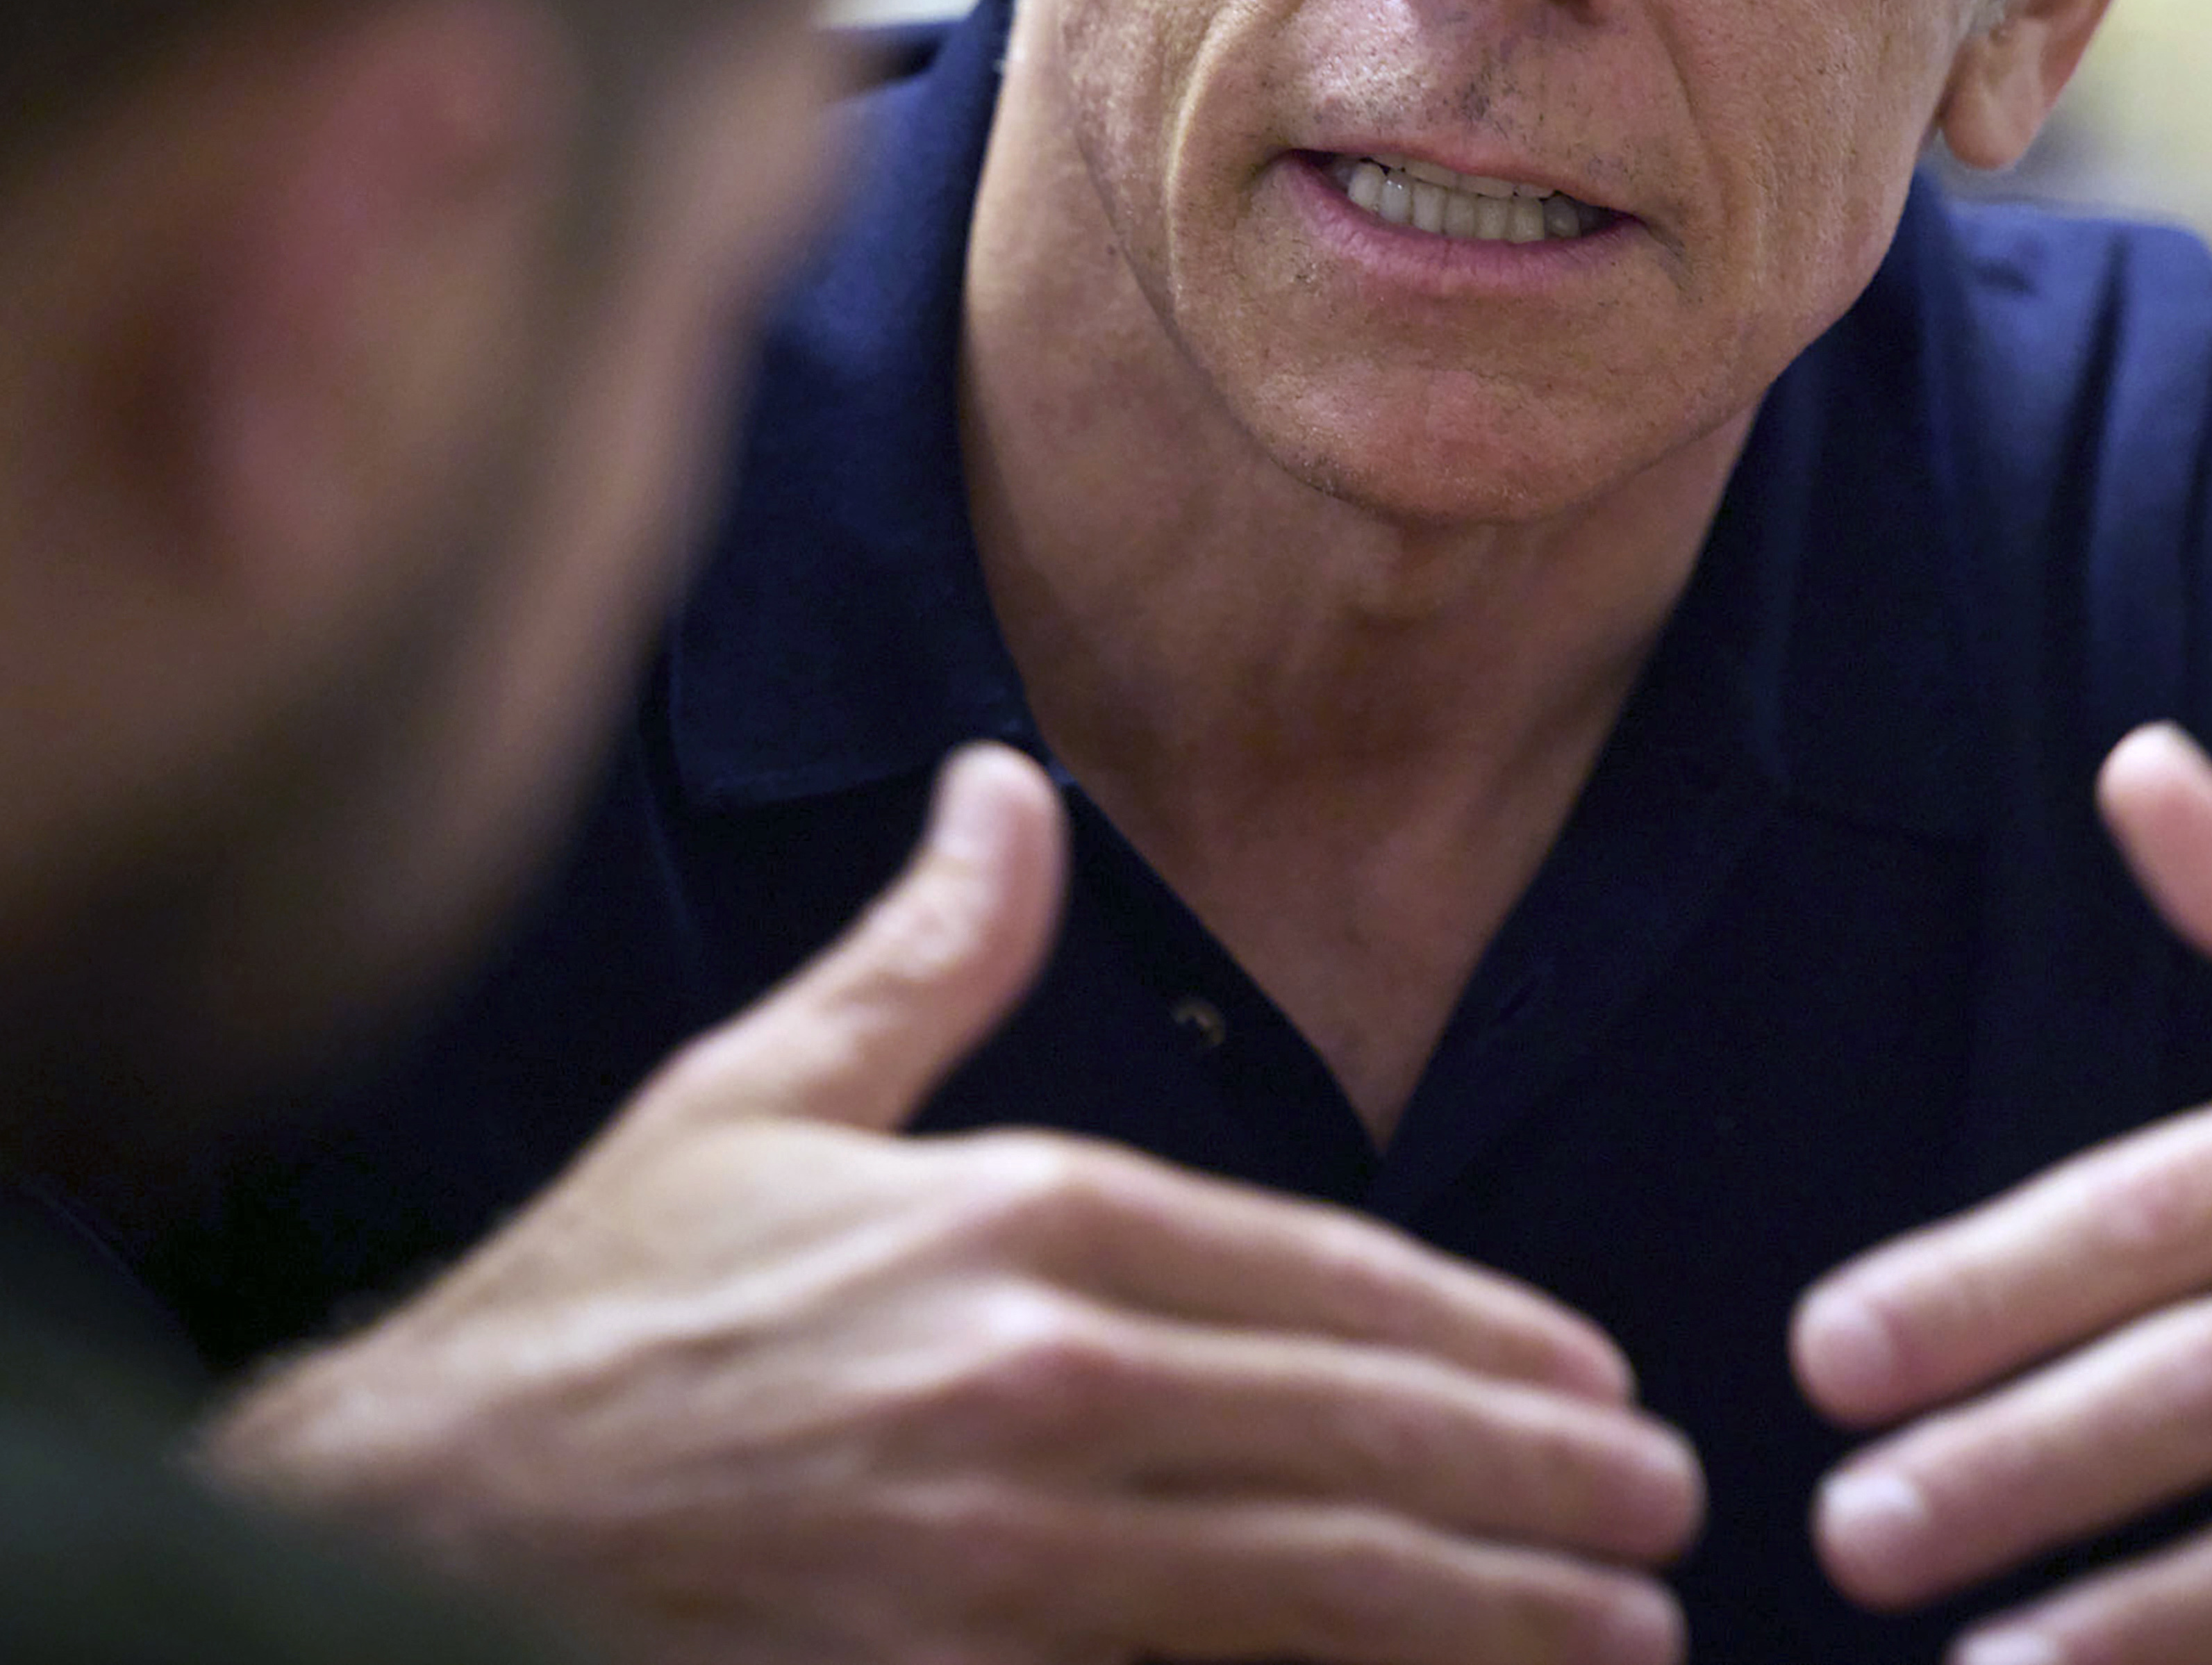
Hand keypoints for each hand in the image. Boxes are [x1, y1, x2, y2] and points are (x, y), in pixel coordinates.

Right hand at [207, 745, 1700, 1664]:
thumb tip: (1008, 783)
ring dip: (1488, 1621)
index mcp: (1016, 1229)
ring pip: (1308, 1596)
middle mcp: (1031, 1391)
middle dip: (1538, 1489)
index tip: (1598, 1379)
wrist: (392, 1540)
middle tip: (1669, 1516)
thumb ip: (924, 955)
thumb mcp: (756, 1104)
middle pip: (1352, 1444)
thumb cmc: (588, 1327)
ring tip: (1625, 1638)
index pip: (1322, 1283)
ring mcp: (993, 1573)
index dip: (1481, 1341)